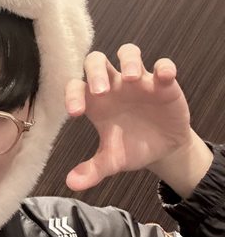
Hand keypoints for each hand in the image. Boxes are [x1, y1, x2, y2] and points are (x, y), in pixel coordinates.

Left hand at [64, 44, 211, 195]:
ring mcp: (138, 81)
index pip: (76, 87)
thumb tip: (71, 183)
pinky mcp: (163, 83)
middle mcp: (113, 85)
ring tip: (131, 78)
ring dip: (128, 61)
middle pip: (96, 61)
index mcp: (95, 101)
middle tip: (101, 92)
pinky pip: (163, 65)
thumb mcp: (112, 161)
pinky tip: (163, 78)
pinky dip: (164, 67)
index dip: (72, 94)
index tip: (75, 112)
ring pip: (128, 53)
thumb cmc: (131, 147)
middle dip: (96, 72)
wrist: (162, 150)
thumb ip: (92, 170)